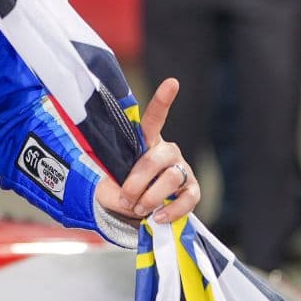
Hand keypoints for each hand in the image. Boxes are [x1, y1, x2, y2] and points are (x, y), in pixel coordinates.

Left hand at [95, 79, 198, 223]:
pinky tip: (158, 217)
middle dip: (137, 182)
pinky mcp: (192, 190)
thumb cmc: (119, 187)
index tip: (172, 83)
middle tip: (126, 198)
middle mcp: (167, 151)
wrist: (131, 211)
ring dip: (151, 198)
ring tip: (139, 209)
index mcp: (146, 141)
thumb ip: (111, 181)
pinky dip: (172, 210)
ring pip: (171, 179)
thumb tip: (123, 195)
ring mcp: (182, 169)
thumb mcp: (107, 179)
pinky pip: (188, 199)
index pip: (155, 118)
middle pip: (156, 159)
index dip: (163, 100)